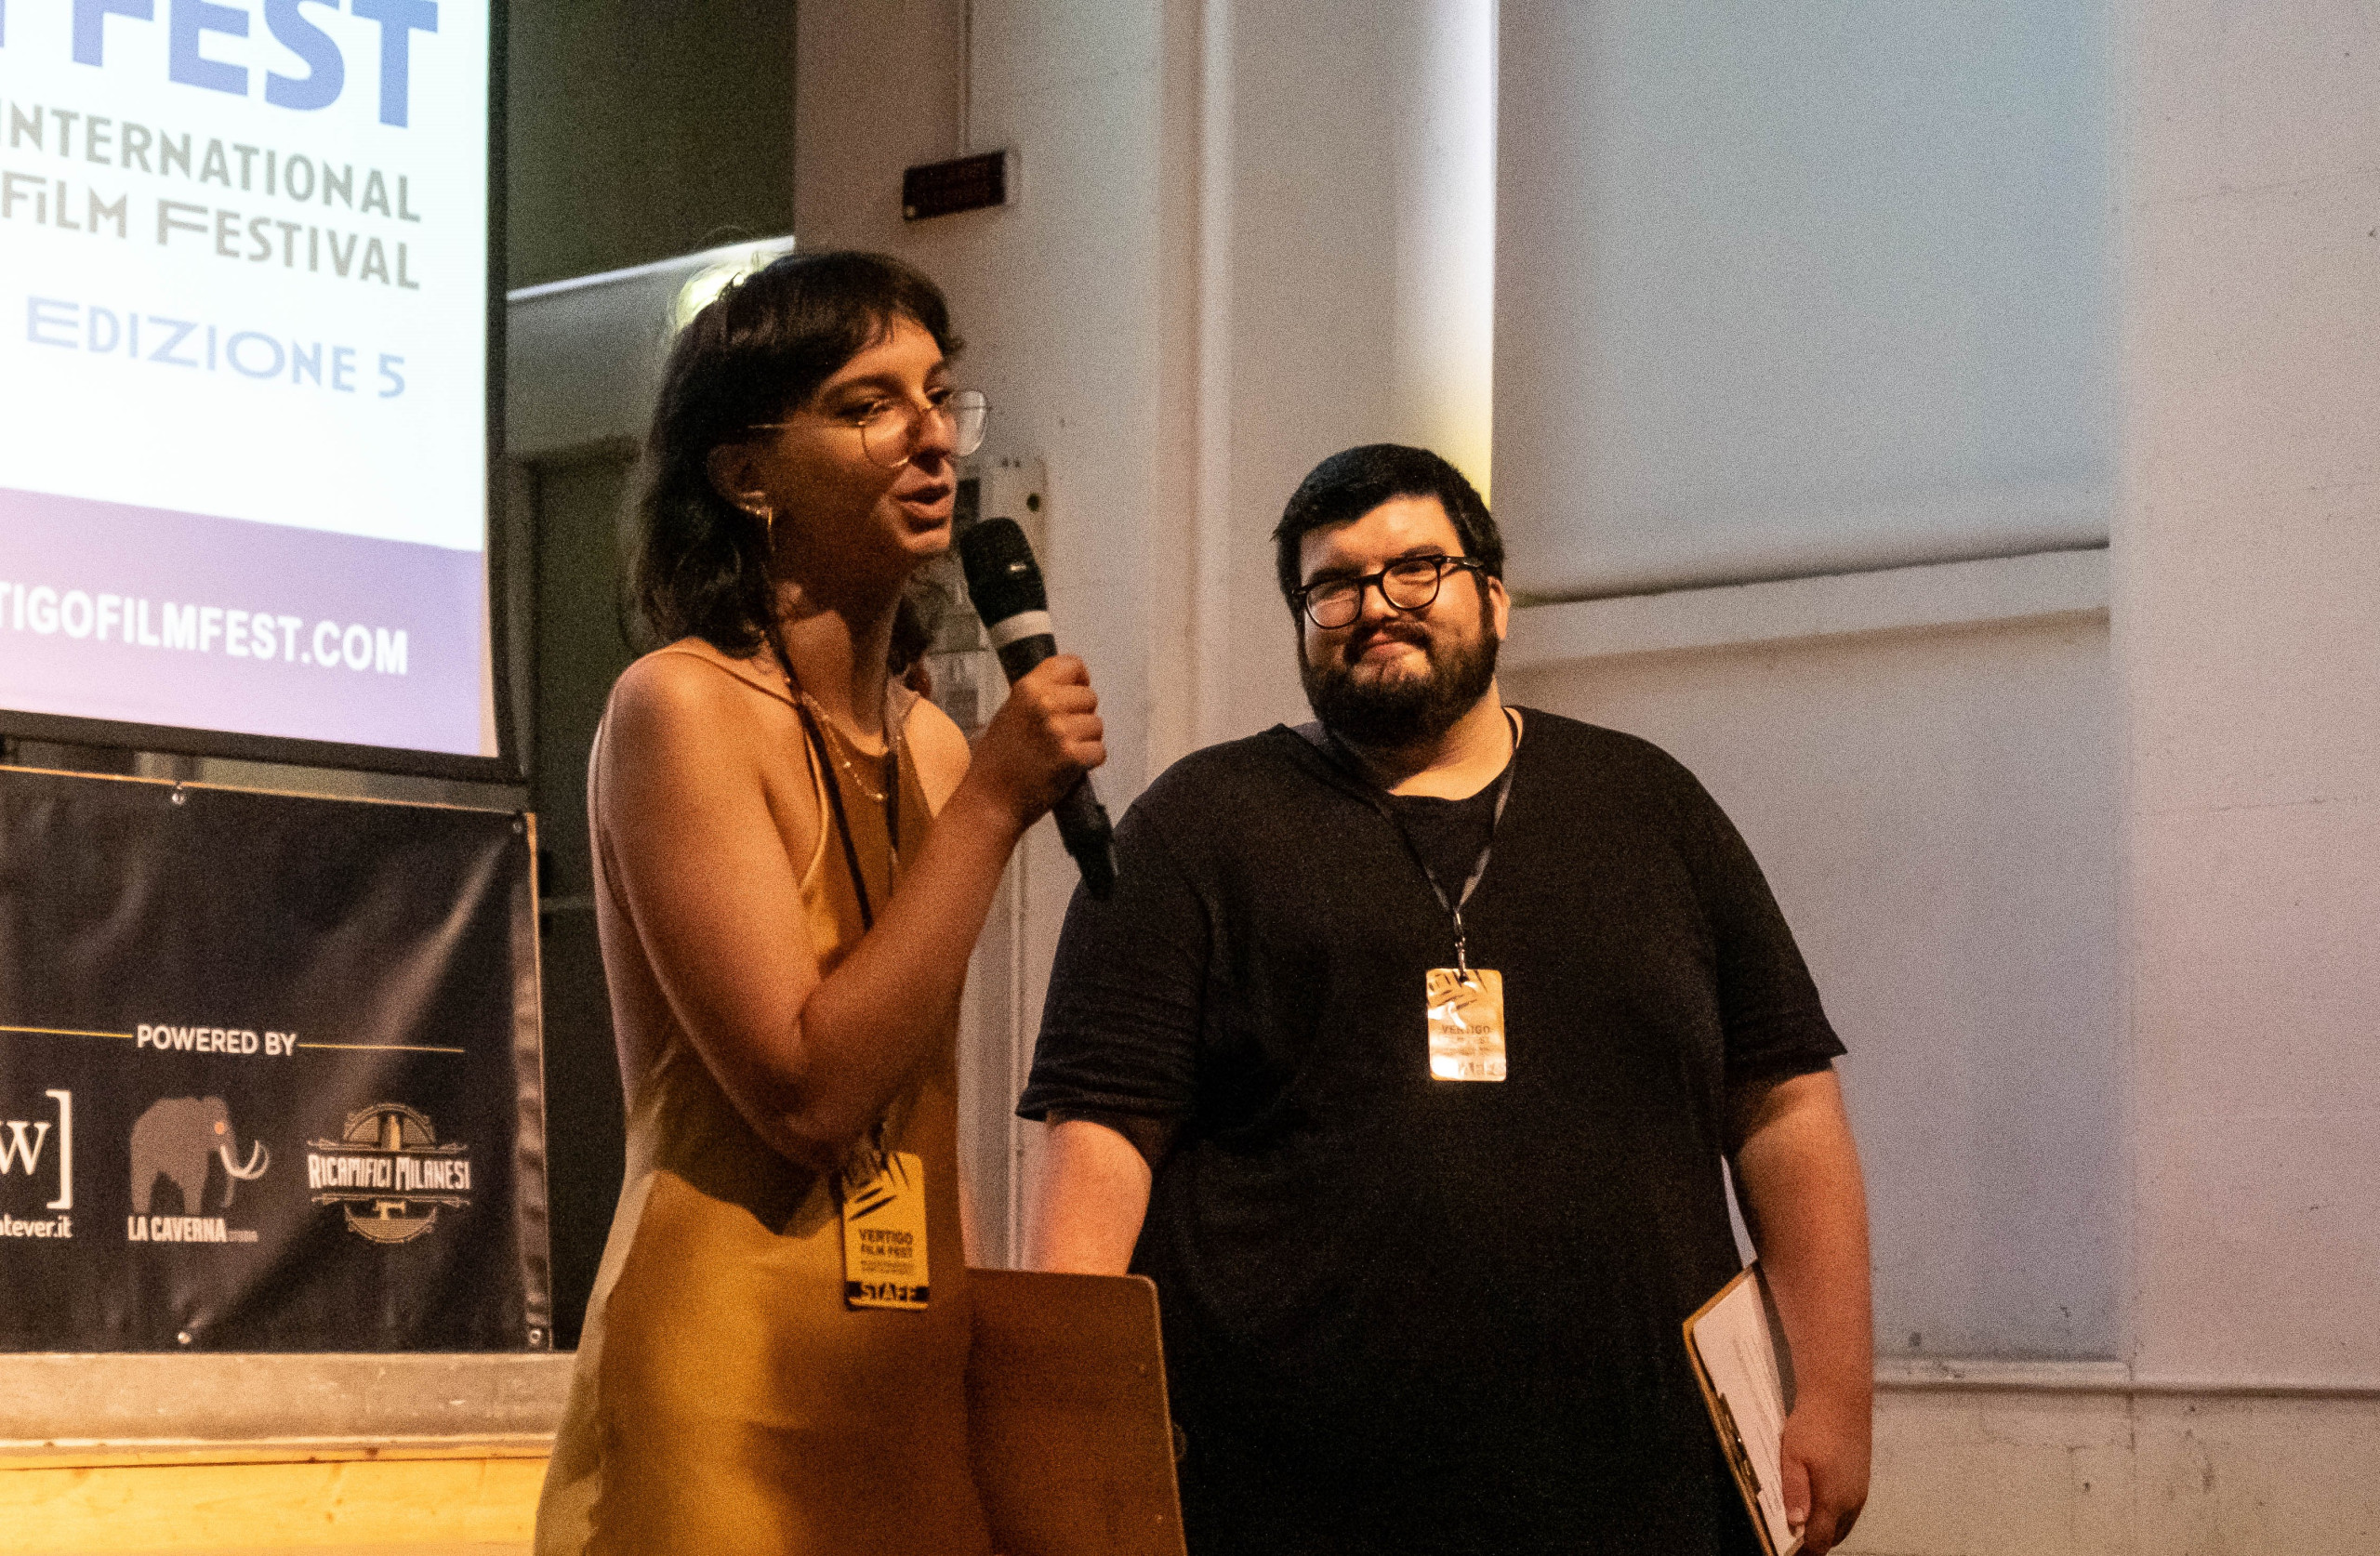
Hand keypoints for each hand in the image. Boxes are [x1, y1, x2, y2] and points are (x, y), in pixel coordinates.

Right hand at [961, 655, 1104, 831]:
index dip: (1079, 680)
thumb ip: (1037, 698)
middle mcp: (1044, 704)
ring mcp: (1059, 730)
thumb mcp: (1009, 714)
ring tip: (1059, 754)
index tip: (1075, 691)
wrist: (989, 801)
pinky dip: (1088, 762)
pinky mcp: (1072, 756)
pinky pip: (1099, 751)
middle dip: (1082, 716)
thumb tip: (1067, 688)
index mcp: (1027, 688)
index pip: (1071, 665)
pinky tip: (1066, 768)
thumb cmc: (997, 763)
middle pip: (1090, 697)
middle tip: (1061, 736)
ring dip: (1086, 741)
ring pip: (1097, 725)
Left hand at [1778, 1395, 1868, 1552]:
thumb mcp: (1792, 1457)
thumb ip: (1795, 1492)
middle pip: (1834, 1536)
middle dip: (1815, 1543)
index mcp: (1834, 1500)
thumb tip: (1796, 1524)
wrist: (1841, 1397)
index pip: (1820, 1540)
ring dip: (1825, 1529)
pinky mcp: (1862, 1478)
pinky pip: (1849, 1509)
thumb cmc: (1812, 1426)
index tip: (1788, 1553)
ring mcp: (1860, 1490)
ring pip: (1843, 1523)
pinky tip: (1818, 1502)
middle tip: (1792, 1541)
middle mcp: (1851, 1501)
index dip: (1804, 1552)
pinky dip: (1834, 1515)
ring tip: (1802, 1524)